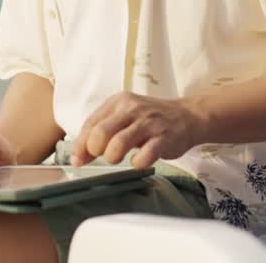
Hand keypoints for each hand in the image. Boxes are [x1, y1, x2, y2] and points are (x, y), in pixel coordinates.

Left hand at [72, 92, 205, 168]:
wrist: (188, 116)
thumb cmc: (150, 120)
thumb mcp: (124, 118)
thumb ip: (101, 133)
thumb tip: (78, 157)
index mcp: (119, 102)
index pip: (90, 124)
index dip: (81, 146)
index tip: (78, 160)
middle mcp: (132, 109)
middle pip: (100, 133)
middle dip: (96, 151)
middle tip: (104, 156)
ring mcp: (149, 123)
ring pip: (118, 144)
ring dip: (113, 157)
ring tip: (120, 158)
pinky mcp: (164, 138)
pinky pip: (144, 156)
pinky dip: (137, 164)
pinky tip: (139, 161)